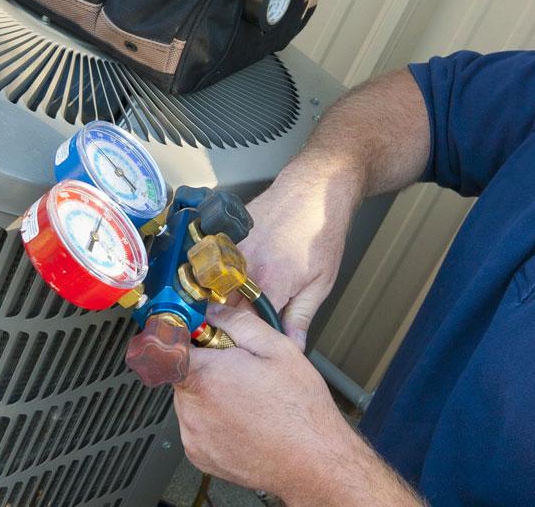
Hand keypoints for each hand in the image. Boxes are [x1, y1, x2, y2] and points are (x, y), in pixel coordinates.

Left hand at [173, 310, 359, 500]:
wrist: (313, 461)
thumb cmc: (300, 410)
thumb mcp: (278, 348)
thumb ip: (238, 322)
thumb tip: (214, 311)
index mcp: (206, 377)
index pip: (170, 346)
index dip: (185, 336)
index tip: (197, 336)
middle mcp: (193, 409)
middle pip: (182, 373)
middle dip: (205, 366)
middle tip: (239, 370)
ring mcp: (193, 436)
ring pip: (190, 400)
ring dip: (209, 393)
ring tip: (246, 398)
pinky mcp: (199, 456)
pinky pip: (196, 426)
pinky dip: (213, 419)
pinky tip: (242, 419)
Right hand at [228, 160, 360, 345]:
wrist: (315, 188)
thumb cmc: (322, 229)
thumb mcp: (322, 281)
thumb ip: (302, 317)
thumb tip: (293, 345)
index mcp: (270, 282)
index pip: (244, 327)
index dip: (244, 340)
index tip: (248, 347)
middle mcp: (244, 266)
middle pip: (222, 309)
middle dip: (227, 324)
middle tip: (238, 333)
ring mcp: (231, 249)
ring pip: (212, 288)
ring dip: (219, 301)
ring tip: (230, 309)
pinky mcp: (225, 235)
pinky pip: (213, 264)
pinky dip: (217, 277)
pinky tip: (227, 281)